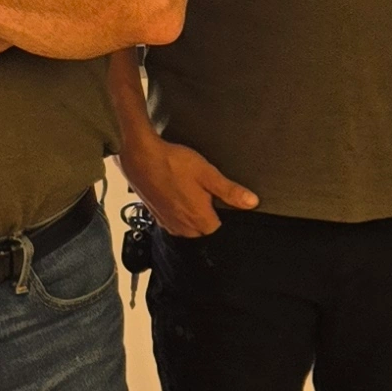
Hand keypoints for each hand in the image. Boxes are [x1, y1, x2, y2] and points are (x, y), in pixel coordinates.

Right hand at [120, 125, 255, 236]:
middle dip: (209, 219)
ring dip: (193, 218)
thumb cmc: (172, 163)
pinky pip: (174, 223)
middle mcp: (184, 228)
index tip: (225, 205)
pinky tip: (179, 198)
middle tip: (209, 198)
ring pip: (189, 229)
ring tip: (192, 196)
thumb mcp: (207, 173)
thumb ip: (230, 191)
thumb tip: (251, 202)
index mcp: (200, 220)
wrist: (140, 157)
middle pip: (205, 232)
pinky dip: (179, 214)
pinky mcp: (157, 217)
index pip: (221, 231)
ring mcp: (169, 224)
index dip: (225, 217)